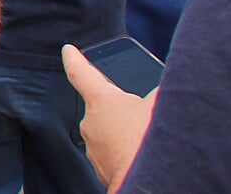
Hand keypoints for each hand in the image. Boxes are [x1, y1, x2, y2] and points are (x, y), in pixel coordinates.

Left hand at [62, 44, 155, 192]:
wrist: (149, 183)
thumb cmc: (152, 143)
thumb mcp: (162, 106)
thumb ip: (158, 93)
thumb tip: (160, 90)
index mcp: (101, 101)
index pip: (80, 73)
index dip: (75, 59)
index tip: (68, 51)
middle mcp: (91, 124)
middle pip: (104, 107)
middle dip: (121, 106)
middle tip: (143, 108)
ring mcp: (95, 149)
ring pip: (110, 133)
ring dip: (126, 132)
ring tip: (149, 137)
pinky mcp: (103, 169)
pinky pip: (115, 153)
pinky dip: (127, 152)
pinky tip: (144, 155)